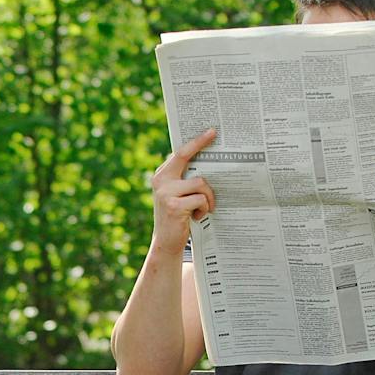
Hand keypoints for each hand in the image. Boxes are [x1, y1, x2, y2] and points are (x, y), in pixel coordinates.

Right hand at [148, 130, 218, 255]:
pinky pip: (201, 199)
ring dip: (208, 196)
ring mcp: (166, 193)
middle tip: (214, 134)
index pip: (180, 153)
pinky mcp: (174, 206)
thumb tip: (209, 162)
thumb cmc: (178, 217)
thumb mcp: (178, 195)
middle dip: (200, 144)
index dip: (196, 141)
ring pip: (200, 182)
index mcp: (162, 175)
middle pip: (185, 156)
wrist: (166, 243)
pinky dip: (204, 208)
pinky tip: (197, 216)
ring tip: (205, 208)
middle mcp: (161, 180)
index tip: (211, 131)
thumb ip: (184, 179)